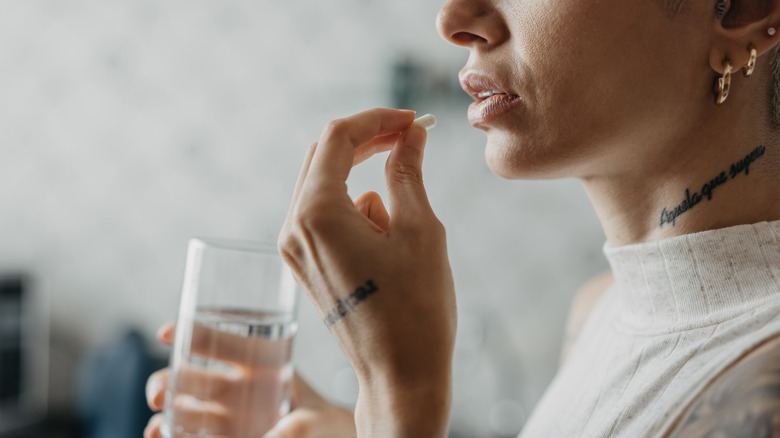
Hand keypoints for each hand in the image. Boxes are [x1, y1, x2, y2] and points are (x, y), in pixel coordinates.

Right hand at [144, 322, 356, 437]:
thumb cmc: (326, 426)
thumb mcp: (315, 419)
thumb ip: (294, 429)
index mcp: (261, 366)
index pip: (223, 341)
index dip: (193, 333)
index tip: (166, 333)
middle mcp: (238, 389)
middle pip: (190, 377)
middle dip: (165, 381)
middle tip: (159, 395)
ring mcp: (227, 417)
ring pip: (183, 409)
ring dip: (164, 415)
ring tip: (158, 427)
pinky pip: (189, 436)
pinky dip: (170, 436)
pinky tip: (161, 436)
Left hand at [278, 108, 455, 436]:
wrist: (401, 374)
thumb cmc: (416, 308)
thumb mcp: (421, 230)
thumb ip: (408, 172)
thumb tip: (410, 135)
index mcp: (316, 214)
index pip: (337, 138)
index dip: (376, 120)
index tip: (411, 120)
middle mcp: (293, 228)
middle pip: (323, 157)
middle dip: (367, 142)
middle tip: (410, 139)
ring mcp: (294, 248)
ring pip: (324, 185)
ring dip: (364, 179)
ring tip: (404, 216)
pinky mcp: (304, 264)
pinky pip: (325, 216)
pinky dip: (356, 210)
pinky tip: (386, 242)